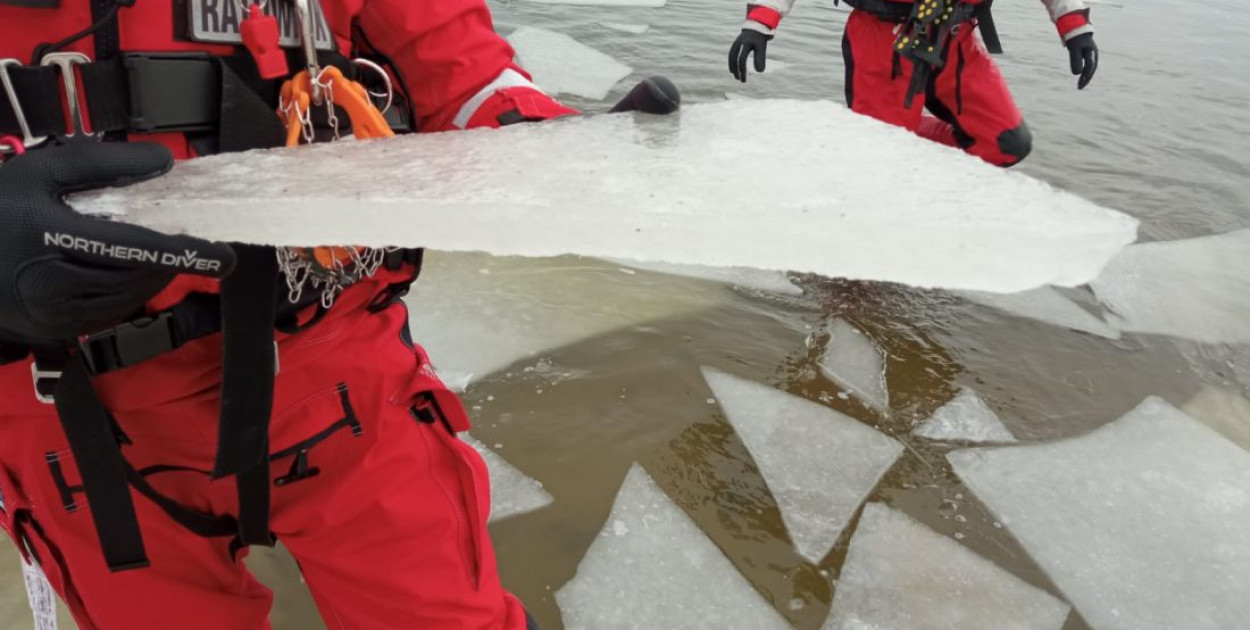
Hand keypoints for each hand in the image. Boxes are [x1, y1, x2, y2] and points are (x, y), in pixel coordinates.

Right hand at [0, 141, 235, 343]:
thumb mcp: (42, 170)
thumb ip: (103, 163)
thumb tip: (162, 162)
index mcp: (52, 235)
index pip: (136, 248)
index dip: (185, 254)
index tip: (225, 258)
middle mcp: (55, 282)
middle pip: (138, 274)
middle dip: (166, 257)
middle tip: (180, 237)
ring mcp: (56, 313)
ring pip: (129, 296)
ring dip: (149, 274)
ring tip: (146, 250)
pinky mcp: (58, 328)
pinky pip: (110, 312)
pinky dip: (126, 291)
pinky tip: (117, 271)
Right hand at [729, 29, 771, 82]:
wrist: (756, 26)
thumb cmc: (760, 39)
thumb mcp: (762, 48)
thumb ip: (760, 59)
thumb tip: (759, 72)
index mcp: (746, 44)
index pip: (742, 60)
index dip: (743, 70)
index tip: (745, 79)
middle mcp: (739, 43)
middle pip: (735, 59)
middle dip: (737, 71)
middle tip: (740, 79)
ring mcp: (736, 43)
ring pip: (731, 57)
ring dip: (733, 67)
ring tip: (735, 75)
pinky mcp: (735, 44)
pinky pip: (731, 54)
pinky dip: (731, 62)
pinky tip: (733, 69)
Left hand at [1065, 32, 1097, 89]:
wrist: (1076, 27)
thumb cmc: (1075, 38)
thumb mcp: (1074, 49)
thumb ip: (1075, 60)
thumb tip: (1077, 74)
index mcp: (1091, 52)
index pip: (1089, 67)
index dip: (1085, 76)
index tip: (1080, 84)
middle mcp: (1093, 54)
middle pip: (1091, 69)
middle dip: (1086, 79)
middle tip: (1079, 87)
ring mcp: (1091, 54)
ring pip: (1089, 68)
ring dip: (1085, 77)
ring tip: (1079, 85)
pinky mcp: (1086, 55)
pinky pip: (1087, 65)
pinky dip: (1083, 72)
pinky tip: (1080, 77)